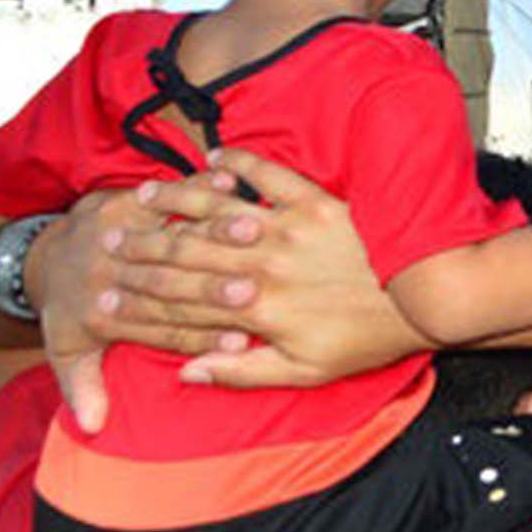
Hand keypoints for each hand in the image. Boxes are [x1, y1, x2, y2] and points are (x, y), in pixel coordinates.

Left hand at [28, 186, 230, 433]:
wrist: (41, 258)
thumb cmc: (69, 311)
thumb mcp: (67, 354)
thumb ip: (83, 388)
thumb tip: (93, 427)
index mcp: (104, 317)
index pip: (163, 331)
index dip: (203, 339)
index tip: (241, 343)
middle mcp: (110, 277)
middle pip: (171, 285)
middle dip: (214, 287)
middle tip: (254, 290)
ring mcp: (115, 238)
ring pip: (171, 237)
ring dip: (213, 231)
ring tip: (252, 232)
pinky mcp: (120, 206)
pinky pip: (163, 198)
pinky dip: (196, 191)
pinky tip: (233, 189)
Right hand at [96, 148, 416, 390]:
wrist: (426, 299)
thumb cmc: (368, 339)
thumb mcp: (305, 371)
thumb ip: (242, 371)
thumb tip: (188, 373)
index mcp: (256, 308)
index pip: (181, 298)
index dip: (138, 294)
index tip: (105, 289)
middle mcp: (265, 265)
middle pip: (188, 250)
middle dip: (143, 244)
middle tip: (107, 238)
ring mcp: (291, 229)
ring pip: (219, 211)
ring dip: (177, 200)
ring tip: (145, 194)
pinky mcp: (319, 202)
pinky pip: (271, 177)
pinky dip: (242, 165)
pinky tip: (218, 158)